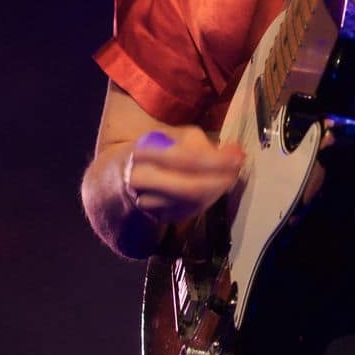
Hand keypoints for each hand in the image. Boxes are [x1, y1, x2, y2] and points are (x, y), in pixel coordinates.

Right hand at [123, 125, 244, 224]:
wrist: (116, 179)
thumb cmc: (151, 151)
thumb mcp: (170, 136)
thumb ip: (198, 142)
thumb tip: (232, 150)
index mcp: (144, 153)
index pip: (186, 160)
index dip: (216, 160)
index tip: (239, 155)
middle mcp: (142, 181)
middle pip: (190, 189)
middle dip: (220, 181)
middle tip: (238, 170)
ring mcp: (148, 204)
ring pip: (191, 204)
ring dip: (217, 191)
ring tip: (230, 176)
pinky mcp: (157, 218)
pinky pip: (189, 212)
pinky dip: (207, 200)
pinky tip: (216, 188)